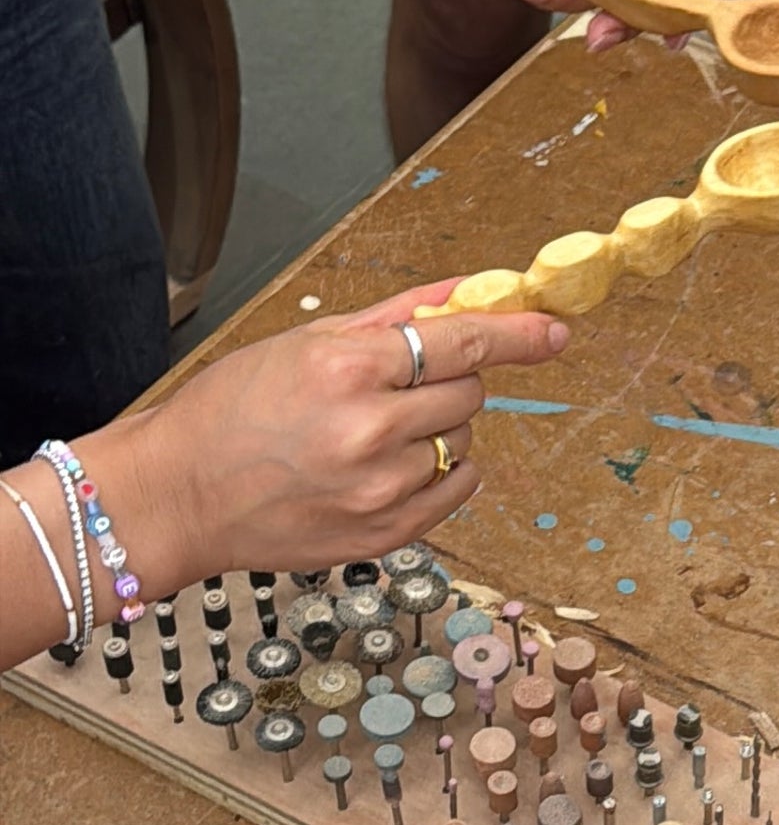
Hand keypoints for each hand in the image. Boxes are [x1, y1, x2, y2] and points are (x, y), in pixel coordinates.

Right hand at [109, 287, 571, 595]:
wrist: (179, 494)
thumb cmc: (229, 412)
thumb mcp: (304, 341)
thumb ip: (393, 315)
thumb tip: (461, 290)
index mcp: (348, 369)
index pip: (463, 343)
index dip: (517, 334)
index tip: (553, 331)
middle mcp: (371, 430)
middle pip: (469, 392)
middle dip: (444, 384)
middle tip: (389, 391)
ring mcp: (382, 490)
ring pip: (463, 442)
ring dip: (435, 432)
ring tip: (368, 436)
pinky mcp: (386, 535)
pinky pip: (457, 491)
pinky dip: (440, 475)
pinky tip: (387, 469)